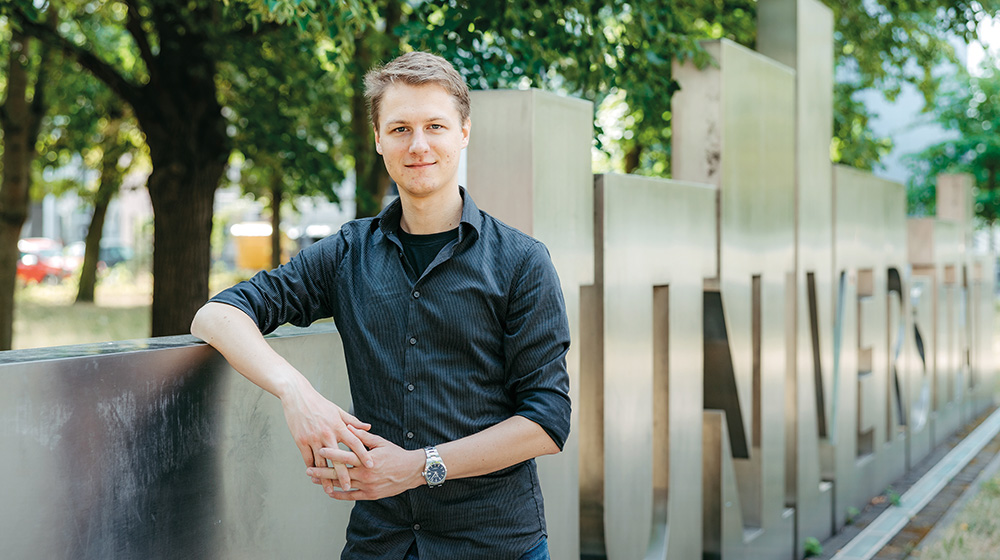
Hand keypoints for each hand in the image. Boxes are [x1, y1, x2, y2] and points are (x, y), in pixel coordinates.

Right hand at [280, 384, 372, 494]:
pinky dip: (312, 468)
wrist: (297, 396)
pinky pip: (308, 458)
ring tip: (329, 490)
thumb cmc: (319, 403)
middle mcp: (327, 433)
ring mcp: (313, 438)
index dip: (363, 455)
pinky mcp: (301, 441)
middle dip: (343, 473)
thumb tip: (368, 428)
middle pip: (338, 457)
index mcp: (338, 426)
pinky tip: (315, 478)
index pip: (354, 442)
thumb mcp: (338, 410)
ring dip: (325, 477)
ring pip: (321, 462)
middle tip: (349, 486)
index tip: (371, 465)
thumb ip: (353, 422)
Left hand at [307, 425, 424, 499]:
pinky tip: (330, 492)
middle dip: (322, 472)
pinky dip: (340, 495)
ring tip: (315, 480)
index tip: (319, 451)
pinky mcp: (370, 495)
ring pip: (343, 485)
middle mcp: (365, 474)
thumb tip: (347, 426)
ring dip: (328, 483)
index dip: (331, 454)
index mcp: (367, 460)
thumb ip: (362, 436)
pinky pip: (351, 496)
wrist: (412, 471)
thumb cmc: (396, 454)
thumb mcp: (380, 442)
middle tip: (308, 471)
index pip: (345, 457)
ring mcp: (367, 486)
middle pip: (339, 473)